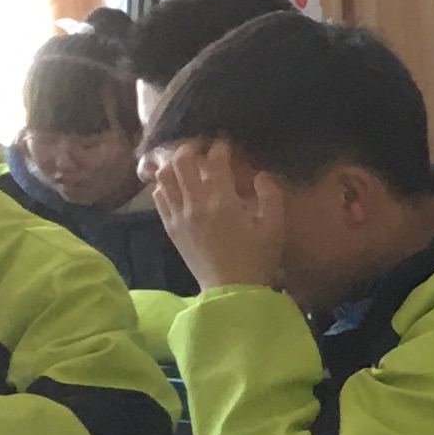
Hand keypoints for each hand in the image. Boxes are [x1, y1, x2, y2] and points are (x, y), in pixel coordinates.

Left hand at [145, 135, 293, 294]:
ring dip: (173, 165)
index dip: (220, 147)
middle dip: (191, 148)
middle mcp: (195, 204)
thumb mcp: (274, 227)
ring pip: (164, 177)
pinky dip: (164, 185)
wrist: (231, 290)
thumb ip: (270, 196)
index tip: (225, 144)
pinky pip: (159, 197)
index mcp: (223, 201)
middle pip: (181, 162)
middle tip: (201, 148)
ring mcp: (179, 215)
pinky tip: (175, 186)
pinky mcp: (171, 227)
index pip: (215, 162)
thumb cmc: (258, 259)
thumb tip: (261, 176)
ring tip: (184, 164)